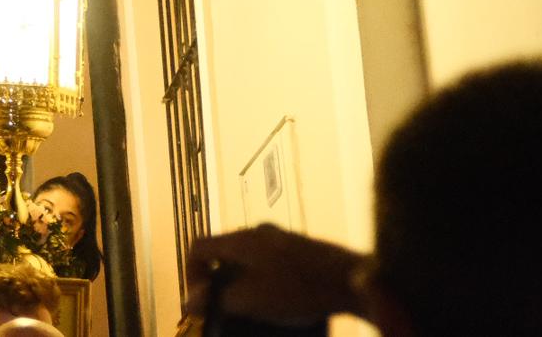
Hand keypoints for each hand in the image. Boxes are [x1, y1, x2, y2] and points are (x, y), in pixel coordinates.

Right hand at [184, 225, 368, 324]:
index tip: (202, 300)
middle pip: (223, 253)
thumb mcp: (250, 300)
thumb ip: (216, 300)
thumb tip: (189, 302)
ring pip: (248, 259)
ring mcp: (282, 239)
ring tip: (255, 309)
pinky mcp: (302, 249)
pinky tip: (281, 303)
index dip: (192, 275)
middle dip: (219, 283)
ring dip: (244, 284)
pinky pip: (270, 263)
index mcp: (240, 239)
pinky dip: (265, 282)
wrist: (352, 280)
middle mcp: (257, 232)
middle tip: (226, 308)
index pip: (199, 247)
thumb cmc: (296, 289)